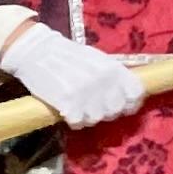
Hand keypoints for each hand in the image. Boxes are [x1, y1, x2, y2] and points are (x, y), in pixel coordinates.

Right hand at [4, 23, 145, 128]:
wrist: (36, 51)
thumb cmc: (67, 54)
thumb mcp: (96, 59)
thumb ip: (113, 75)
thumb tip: (128, 94)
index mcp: (113, 68)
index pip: (136, 93)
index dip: (131, 103)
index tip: (123, 106)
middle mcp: (104, 82)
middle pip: (116, 110)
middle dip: (106, 111)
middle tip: (93, 106)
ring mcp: (87, 94)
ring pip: (97, 119)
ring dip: (88, 117)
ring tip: (78, 107)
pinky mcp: (68, 104)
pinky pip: (78, 123)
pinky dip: (73, 120)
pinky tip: (67, 111)